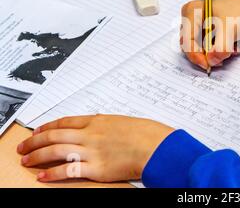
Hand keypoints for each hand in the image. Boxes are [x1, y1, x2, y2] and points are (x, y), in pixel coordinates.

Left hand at [17, 115, 173, 182]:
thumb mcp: (124, 122)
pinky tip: (43, 176)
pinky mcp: (96, 169)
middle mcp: (91, 134)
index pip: (65, 122)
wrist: (158, 146)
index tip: (38, 130)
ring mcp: (92, 151)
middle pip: (55, 135)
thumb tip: (96, 128)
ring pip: (55, 151)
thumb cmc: (147, 133)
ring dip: (37, 155)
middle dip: (35, 141)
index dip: (48, 126)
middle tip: (24, 146)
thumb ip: (106, 125)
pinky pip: (68, 170)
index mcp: (98, 121)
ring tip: (26, 160)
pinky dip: (52, 173)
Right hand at [180, 0, 239, 69]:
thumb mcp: (230, 29)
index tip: (207, 65)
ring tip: (232, 49)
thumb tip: (211, 61)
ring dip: (215, 53)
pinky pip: (206, 49)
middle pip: (190, 45)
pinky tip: (231, 47)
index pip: (186, 39)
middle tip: (222, 59)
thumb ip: (221, 47)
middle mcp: (191, 18)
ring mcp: (197, 27)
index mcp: (192, 11)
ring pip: (199, 49)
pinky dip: (218, 51)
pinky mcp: (204, 33)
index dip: (195, 55)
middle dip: (207, 54)